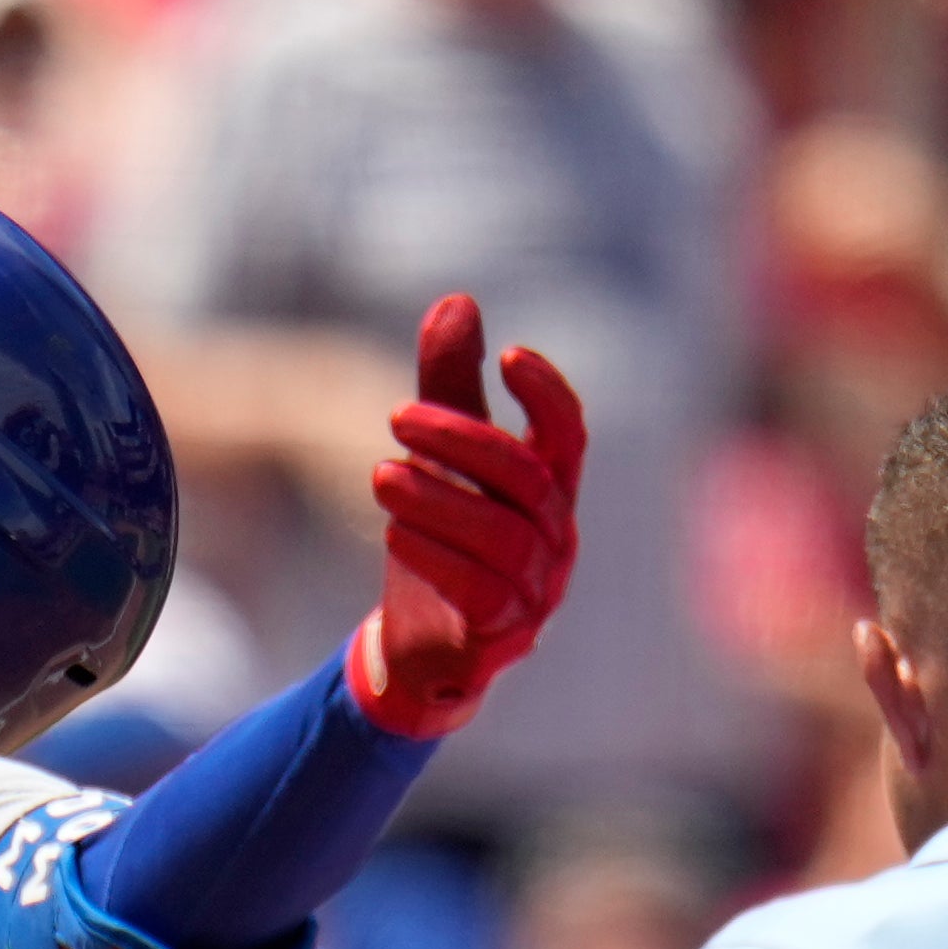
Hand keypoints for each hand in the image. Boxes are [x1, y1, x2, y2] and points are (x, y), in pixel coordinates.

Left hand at [343, 296, 586, 738]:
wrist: (421, 649)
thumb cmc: (441, 540)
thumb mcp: (439, 457)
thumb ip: (450, 384)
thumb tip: (457, 299)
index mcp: (550, 491)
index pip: (568, 435)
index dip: (548, 394)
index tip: (509, 353)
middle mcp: (556, 539)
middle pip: (527, 479)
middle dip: (463, 440)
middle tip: (396, 414)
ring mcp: (537, 593)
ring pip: (504, 537)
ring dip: (439, 501)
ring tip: (379, 473)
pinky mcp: (503, 636)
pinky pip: (483, 593)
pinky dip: (438, 558)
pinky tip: (395, 533)